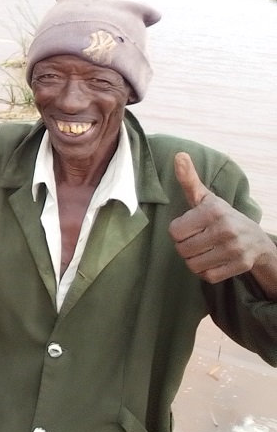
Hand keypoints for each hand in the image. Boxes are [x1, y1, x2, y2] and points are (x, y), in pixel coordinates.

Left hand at [169, 152, 274, 283]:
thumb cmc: (220, 216)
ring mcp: (235, 249)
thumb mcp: (204, 197)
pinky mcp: (241, 266)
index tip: (190, 227)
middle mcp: (226, 229)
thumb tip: (179, 155)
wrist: (256, 240)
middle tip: (197, 240)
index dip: (178, 231)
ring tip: (204, 250)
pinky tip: (213, 261)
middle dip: (185, 247)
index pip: (174, 231)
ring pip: (193, 265)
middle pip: (182, 250)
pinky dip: (206, 272)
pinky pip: (207, 276)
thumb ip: (188, 179)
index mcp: (213, 210)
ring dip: (194, 261)